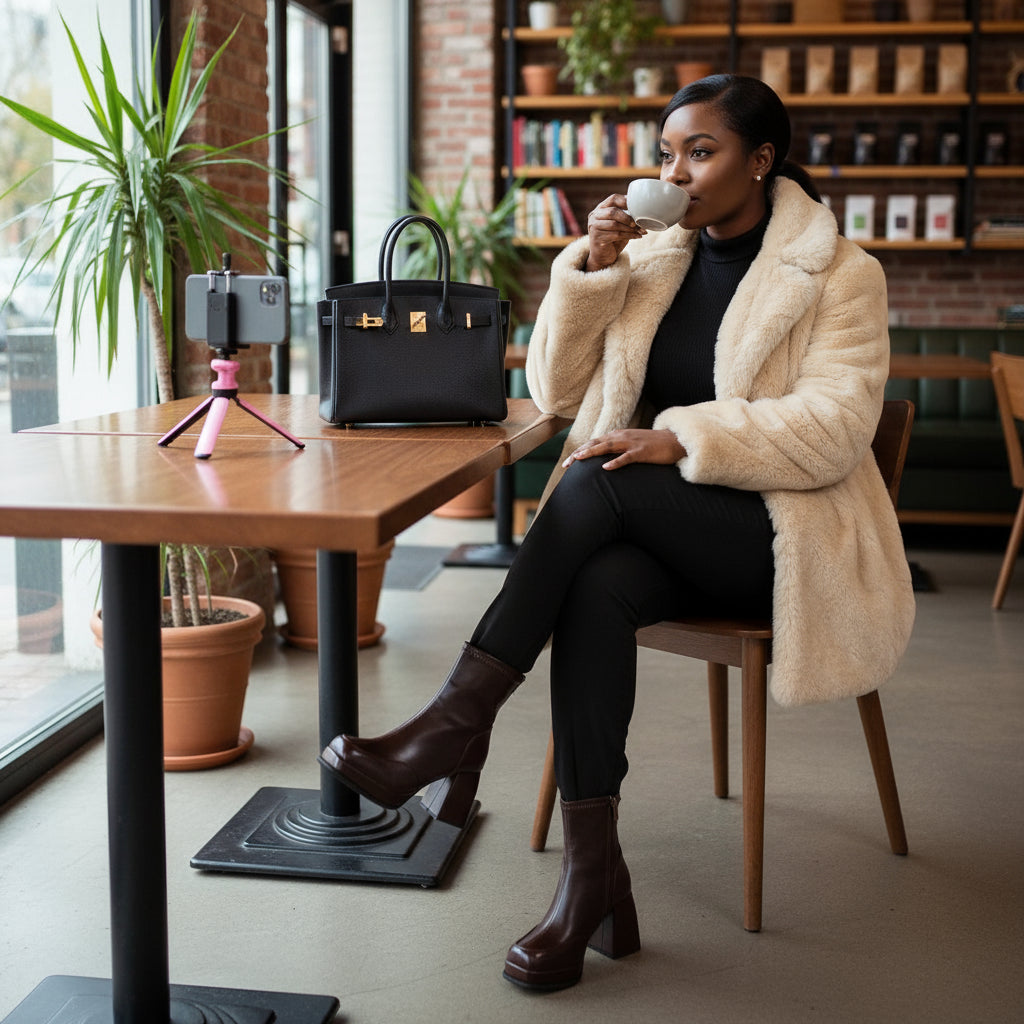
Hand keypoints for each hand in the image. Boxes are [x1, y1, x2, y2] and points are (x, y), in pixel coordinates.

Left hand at [562, 429, 685, 470]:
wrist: (674, 441)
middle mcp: (622, 437)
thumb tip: (603, 456)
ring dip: (591, 453)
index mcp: (618, 435)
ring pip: (607, 447)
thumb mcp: (631, 443)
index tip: (568, 462)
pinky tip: (605, 467)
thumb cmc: (652, 445)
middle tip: (566, 464)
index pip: (595, 442)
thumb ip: (618, 447)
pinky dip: (615, 462)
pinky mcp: (642, 452)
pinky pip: (626, 457)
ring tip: (578, 460)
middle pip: (596, 443)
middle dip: (580, 453)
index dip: (581, 450)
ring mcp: (631, 443)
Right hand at [585, 194, 643, 271]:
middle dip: (628, 217)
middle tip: (638, 223)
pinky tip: (637, 237)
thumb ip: (625, 216)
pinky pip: (616, 235)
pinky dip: (629, 235)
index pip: (613, 199)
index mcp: (600, 209)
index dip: (626, 201)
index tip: (638, 207)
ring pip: (615, 224)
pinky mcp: (597, 238)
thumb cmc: (613, 239)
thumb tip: (643, 211)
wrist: (602, 258)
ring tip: (641, 231)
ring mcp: (594, 227)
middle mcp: (594, 216)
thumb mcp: (619, 225)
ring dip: (630, 228)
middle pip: (613, 211)